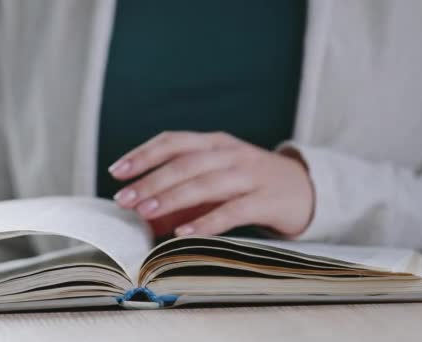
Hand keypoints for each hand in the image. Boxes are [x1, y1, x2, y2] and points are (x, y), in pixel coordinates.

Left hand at [109, 131, 313, 237]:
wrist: (305, 189)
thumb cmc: (248, 184)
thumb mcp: (215, 179)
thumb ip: (181, 193)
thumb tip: (140, 214)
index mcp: (213, 142)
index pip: (173, 141)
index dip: (143, 154)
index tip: (116, 171)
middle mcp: (230, 153)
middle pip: (184, 163)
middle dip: (150, 180)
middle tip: (124, 199)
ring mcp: (250, 175)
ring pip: (205, 183)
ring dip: (171, 198)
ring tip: (144, 212)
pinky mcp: (266, 200)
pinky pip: (232, 210)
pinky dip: (206, 221)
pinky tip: (183, 232)